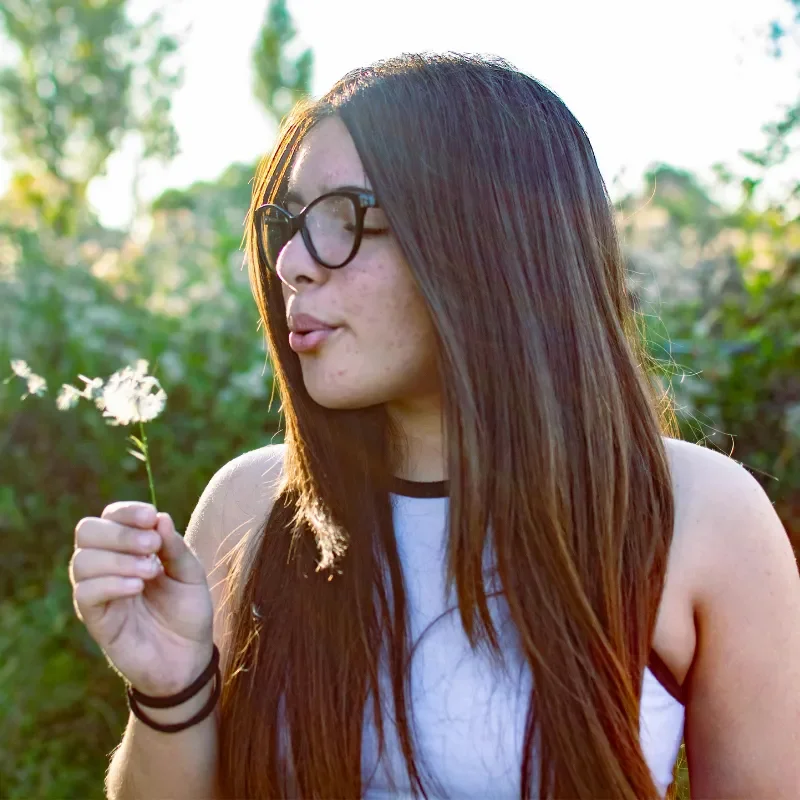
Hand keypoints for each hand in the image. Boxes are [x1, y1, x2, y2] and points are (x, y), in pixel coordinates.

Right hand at [70, 502, 214, 695]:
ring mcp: (98, 593)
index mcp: (129, 548)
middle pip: (87, 532)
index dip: (126, 512)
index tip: (150, 517)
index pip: (110, 516)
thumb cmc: (187, 611)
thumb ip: (174, 547)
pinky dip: (111, 583)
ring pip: (82, 561)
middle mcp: (107, 566)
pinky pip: (85, 593)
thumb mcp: (190, 573)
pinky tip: (137, 587)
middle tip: (152, 546)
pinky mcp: (96, 620)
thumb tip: (160, 517)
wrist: (190, 658)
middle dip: (120, 533)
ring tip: (151, 571)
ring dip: (118, 559)